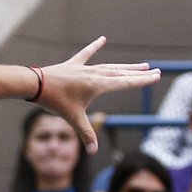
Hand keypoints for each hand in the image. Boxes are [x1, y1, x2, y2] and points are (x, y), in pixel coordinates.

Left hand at [32, 38, 160, 153]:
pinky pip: (86, 54)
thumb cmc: (55, 101)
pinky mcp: (73, 65)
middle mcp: (94, 74)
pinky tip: (103, 39)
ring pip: (109, 66)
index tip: (155, 76)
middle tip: (154, 71)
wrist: (36, 85)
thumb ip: (86, 134)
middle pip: (121, 73)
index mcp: (97, 85)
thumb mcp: (73, 118)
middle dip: (138, 74)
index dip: (141, 81)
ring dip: (125, 66)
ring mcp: (84, 68)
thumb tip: (93, 151)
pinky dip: (94, 47)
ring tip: (140, 64)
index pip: (125, 83)